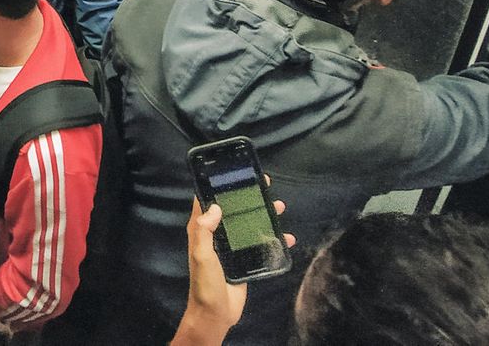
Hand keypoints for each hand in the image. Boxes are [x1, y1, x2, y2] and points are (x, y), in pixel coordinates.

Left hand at [173, 186, 294, 345]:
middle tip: (264, 185)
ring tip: (279, 207)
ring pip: (249, 225)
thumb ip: (204, 231)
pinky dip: (274, 240)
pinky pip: (261, 245)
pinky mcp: (245, 260)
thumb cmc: (205, 284)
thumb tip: (216, 207)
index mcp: (202, 231)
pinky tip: (287, 237)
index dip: (218, 187)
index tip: (233, 173)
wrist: (217, 314)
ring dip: (264, 215)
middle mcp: (217, 236)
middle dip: (247, 197)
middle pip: (233, 210)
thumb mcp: (201, 256)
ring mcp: (232, 248)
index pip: (208, 202)